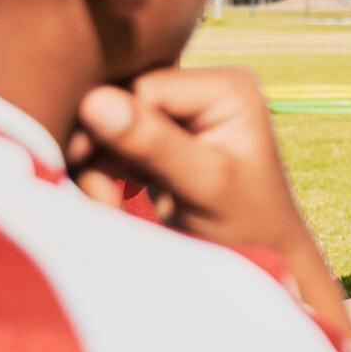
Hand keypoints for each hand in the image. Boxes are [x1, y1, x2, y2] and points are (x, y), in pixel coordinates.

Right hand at [68, 66, 316, 269]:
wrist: (261, 263)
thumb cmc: (248, 226)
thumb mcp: (204, 184)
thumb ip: (153, 142)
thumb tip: (95, 100)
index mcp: (227, 88)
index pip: (144, 89)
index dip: (110, 124)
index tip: (89, 169)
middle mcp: (204, 91)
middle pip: (123, 103)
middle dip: (102, 150)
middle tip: (101, 197)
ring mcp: (183, 115)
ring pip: (110, 127)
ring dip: (98, 168)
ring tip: (108, 206)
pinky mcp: (163, 140)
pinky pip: (114, 146)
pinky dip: (104, 175)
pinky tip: (112, 203)